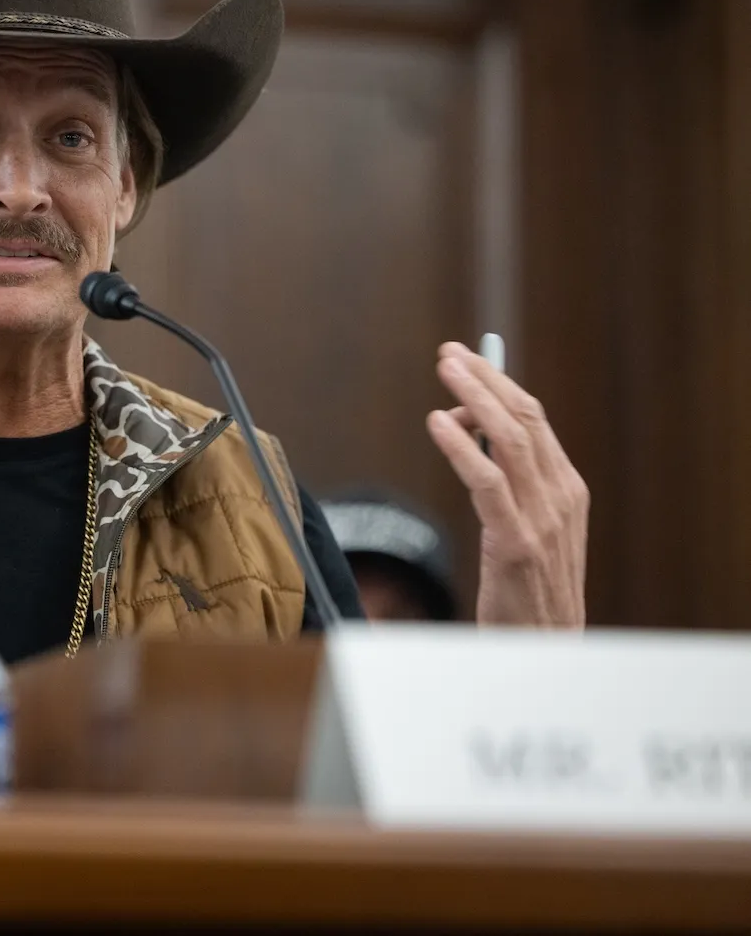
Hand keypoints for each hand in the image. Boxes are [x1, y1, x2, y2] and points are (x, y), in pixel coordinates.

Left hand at [426, 342, 588, 626]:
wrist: (545, 652)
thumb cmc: (527, 592)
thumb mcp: (526, 530)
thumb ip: (507, 485)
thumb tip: (469, 433)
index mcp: (567, 490)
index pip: (535, 421)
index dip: (499, 385)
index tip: (468, 360)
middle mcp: (561, 497)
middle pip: (525, 419)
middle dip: (486, 379)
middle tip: (449, 354)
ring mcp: (543, 520)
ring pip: (510, 439)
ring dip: (475, 398)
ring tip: (445, 371)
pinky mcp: (516, 543)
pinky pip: (488, 482)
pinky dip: (463, 447)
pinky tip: (439, 423)